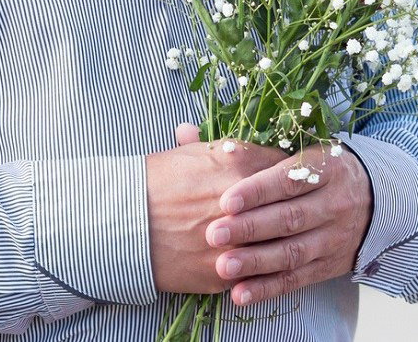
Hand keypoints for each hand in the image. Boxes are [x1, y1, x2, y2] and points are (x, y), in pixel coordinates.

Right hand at [148, 124, 286, 293]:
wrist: (120, 223)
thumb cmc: (152, 182)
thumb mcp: (187, 154)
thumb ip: (222, 149)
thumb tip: (240, 145)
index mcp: (237, 165)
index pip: (287, 168)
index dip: (290, 175)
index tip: (291, 180)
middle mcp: (244, 203)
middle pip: (290, 207)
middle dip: (296, 208)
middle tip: (297, 208)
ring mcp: (238, 241)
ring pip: (280, 244)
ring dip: (285, 241)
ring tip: (284, 237)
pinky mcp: (226, 272)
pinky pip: (259, 273)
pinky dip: (264, 267)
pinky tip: (262, 260)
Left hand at [205, 142, 370, 307]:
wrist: (377, 199)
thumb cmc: (315, 169)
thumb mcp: (294, 149)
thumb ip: (243, 148)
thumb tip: (184, 132)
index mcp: (324, 168)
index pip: (287, 180)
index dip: (256, 191)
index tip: (225, 200)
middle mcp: (332, 203)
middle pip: (289, 217)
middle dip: (250, 228)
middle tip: (213, 234)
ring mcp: (332, 237)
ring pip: (293, 252)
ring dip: (256, 262)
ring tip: (223, 267)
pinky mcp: (329, 266)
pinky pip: (297, 279)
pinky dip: (268, 288)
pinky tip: (240, 294)